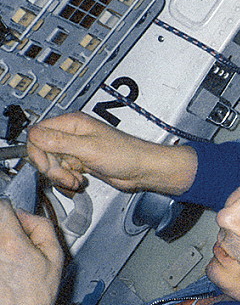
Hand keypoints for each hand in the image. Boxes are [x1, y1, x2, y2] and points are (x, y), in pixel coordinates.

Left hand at [0, 199, 63, 304]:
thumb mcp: (55, 255)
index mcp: (11, 243)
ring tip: (10, 256)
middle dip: (4, 226)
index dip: (10, 209)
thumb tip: (24, 214)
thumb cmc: (39, 292)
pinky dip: (0, 255)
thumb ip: (42, 226)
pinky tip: (6, 267)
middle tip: (15, 240)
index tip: (14, 218)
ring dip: (2, 242)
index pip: (1, 207)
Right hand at [26, 112, 196, 194]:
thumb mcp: (89, 148)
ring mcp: (75, 148)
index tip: (48, 166)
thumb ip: (60, 142)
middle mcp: (71, 134)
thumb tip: (34, 134)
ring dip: (60, 175)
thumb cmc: (125, 154)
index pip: (37, 133)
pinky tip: (78, 181)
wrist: (142, 170)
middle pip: (42, 150)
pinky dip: (66, 179)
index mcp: (72, 123)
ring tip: (75, 180)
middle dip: (51, 167)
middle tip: (65, 176)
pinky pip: (62, 170)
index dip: (38, 152)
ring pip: (51, 163)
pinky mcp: (80, 161)